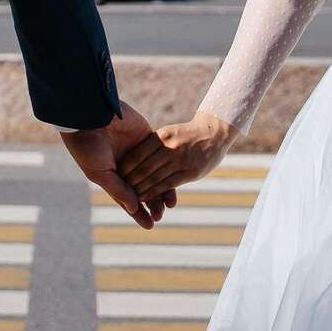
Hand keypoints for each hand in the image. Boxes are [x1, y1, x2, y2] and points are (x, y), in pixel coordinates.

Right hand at [61, 100, 176, 229]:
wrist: (90, 115)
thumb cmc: (88, 146)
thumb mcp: (100, 173)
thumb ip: (118, 189)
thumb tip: (135, 207)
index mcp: (111, 175)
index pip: (128, 198)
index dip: (138, 212)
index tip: (150, 225)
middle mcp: (125, 166)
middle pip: (144, 189)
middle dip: (152, 203)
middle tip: (161, 215)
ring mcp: (137, 152)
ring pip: (154, 175)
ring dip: (162, 190)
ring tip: (170, 204)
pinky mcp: (146, 138)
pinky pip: (160, 156)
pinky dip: (167, 168)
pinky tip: (174, 181)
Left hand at [120, 109, 238, 200]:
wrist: (214, 133)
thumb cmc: (187, 134)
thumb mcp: (169, 133)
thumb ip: (153, 144)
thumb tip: (131, 156)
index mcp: (163, 136)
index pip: (139, 153)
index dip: (126, 166)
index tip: (116, 173)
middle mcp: (171, 147)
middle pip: (145, 167)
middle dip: (130, 180)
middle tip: (119, 188)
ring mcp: (181, 160)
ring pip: (155, 178)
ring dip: (140, 189)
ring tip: (130, 196)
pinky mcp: (190, 172)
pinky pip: (167, 184)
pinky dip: (154, 192)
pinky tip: (144, 198)